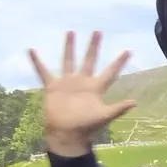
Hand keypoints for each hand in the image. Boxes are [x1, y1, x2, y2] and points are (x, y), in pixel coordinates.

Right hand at [28, 31, 133, 156]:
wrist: (67, 134)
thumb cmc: (86, 127)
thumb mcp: (104, 116)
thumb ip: (118, 108)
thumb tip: (135, 102)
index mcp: (96, 88)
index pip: (110, 72)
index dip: (119, 62)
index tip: (128, 50)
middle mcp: (82, 82)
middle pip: (89, 60)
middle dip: (93, 47)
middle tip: (97, 32)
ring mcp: (67, 83)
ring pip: (68, 60)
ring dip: (69, 47)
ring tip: (71, 32)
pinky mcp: (53, 87)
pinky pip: (43, 71)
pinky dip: (37, 62)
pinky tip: (32, 50)